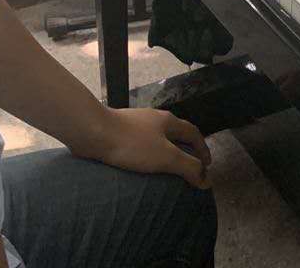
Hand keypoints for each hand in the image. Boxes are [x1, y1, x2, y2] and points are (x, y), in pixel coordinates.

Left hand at [84, 107, 212, 188]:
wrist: (93, 131)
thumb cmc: (131, 143)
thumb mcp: (166, 157)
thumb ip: (189, 167)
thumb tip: (206, 179)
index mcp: (168, 121)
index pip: (193, 132)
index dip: (202, 148)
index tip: (207, 164)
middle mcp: (153, 119)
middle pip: (175, 134)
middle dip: (184, 150)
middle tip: (188, 168)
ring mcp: (135, 124)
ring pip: (156, 138)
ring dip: (165, 153)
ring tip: (165, 170)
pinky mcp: (119, 132)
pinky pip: (140, 144)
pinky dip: (147, 155)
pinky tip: (140, 167)